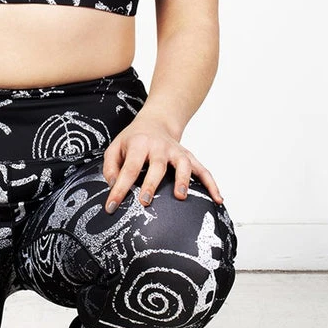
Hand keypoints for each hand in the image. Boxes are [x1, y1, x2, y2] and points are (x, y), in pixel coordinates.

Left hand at [102, 114, 223, 213]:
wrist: (156, 122)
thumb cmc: (134, 140)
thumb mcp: (115, 148)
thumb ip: (110, 166)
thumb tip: (113, 185)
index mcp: (139, 144)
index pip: (129, 168)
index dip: (120, 188)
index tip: (111, 205)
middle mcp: (159, 147)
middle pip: (157, 165)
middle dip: (151, 184)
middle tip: (145, 202)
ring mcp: (176, 152)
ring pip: (183, 164)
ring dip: (183, 180)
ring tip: (180, 197)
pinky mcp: (189, 157)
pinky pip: (203, 170)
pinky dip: (212, 184)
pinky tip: (217, 199)